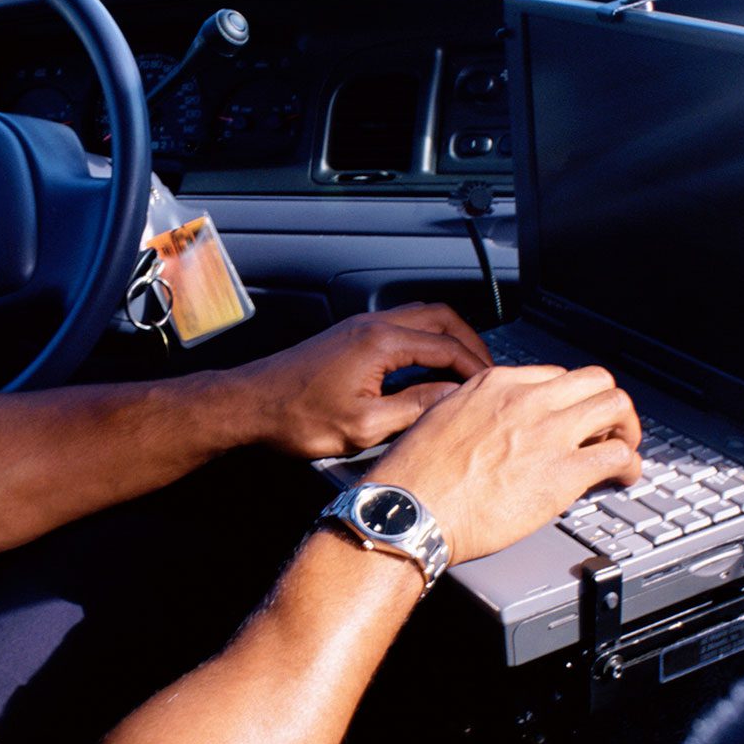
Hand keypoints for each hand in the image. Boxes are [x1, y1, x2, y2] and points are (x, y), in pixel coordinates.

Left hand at [231, 303, 493, 459]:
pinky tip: (427, 366)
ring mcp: (360, 327)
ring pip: (420, 317)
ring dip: (447, 338)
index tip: (492, 386)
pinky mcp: (349, 336)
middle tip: (488, 370)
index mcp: (380, 342)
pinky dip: (424, 340)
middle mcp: (372, 325)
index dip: (476, 367)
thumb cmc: (295, 416)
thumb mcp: (364, 426)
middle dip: (470, 342)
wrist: (250, 404)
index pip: (447, 345)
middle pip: (440, 317)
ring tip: (464, 367)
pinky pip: (400, 326)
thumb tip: (452, 398)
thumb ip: (414, 408)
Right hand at [367, 363, 641, 565]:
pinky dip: (630, 466)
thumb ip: (472, 411)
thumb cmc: (417, 474)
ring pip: (616, 406)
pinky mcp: (564, 471)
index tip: (570, 417)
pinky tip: (623, 477)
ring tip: (622, 449)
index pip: (555, 376)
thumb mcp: (439, 418)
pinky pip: (619, 455)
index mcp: (496, 384)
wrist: (412, 507)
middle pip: (595, 380)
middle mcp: (528, 399)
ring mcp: (549, 432)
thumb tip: (487, 425)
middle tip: (607, 428)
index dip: (569, 399)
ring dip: (626, 428)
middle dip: (607, 404)